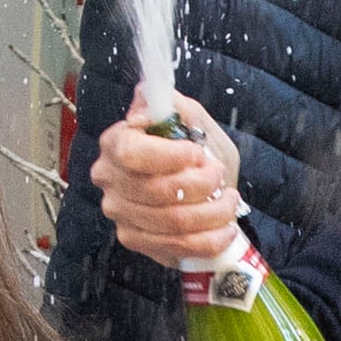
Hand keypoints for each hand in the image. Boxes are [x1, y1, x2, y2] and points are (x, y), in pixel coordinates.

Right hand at [91, 101, 245, 271]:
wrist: (204, 192)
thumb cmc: (198, 155)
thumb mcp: (195, 123)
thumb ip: (177, 107)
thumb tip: (148, 94)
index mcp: (116, 143)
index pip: (131, 153)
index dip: (168, 156)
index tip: (197, 153)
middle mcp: (110, 180)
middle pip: (155, 191)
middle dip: (201, 184)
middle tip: (219, 175)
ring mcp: (121, 215)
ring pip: (172, 221)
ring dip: (213, 212)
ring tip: (229, 200)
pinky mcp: (137, 242)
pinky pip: (179, 246)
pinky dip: (211, 239)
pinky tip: (225, 227)